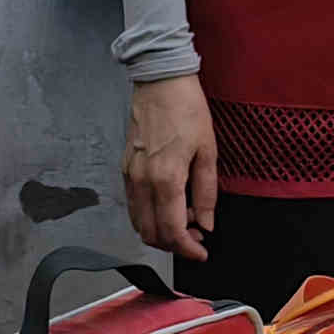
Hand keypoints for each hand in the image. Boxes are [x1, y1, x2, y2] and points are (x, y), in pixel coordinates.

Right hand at [121, 73, 216, 261]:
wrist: (160, 81)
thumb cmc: (186, 109)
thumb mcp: (208, 150)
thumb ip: (207, 192)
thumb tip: (207, 222)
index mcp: (165, 179)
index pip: (172, 231)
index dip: (188, 249)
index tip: (202, 252)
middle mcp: (142, 181)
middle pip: (151, 233)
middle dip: (174, 244)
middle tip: (197, 236)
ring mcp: (130, 175)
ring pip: (138, 223)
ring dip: (160, 232)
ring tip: (186, 220)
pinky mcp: (125, 168)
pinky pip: (134, 205)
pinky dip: (149, 216)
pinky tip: (169, 205)